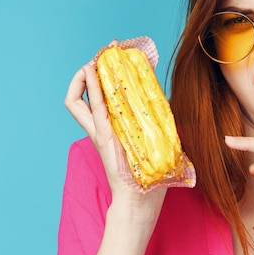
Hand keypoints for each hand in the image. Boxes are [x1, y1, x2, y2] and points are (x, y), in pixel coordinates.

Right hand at [64, 42, 165, 208]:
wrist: (140, 201)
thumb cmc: (149, 177)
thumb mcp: (158, 143)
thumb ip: (160, 124)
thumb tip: (173, 106)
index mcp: (114, 127)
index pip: (103, 95)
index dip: (108, 75)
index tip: (121, 57)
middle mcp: (102, 127)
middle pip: (86, 92)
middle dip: (93, 69)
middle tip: (106, 53)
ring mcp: (100, 132)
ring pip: (80, 98)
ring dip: (87, 75)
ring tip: (96, 60)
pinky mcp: (103, 137)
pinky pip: (93, 109)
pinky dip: (91, 88)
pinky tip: (93, 72)